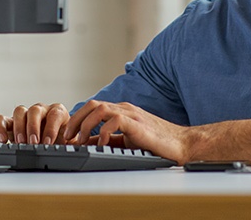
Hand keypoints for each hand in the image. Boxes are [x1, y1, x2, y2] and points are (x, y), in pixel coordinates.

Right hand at [0, 103, 70, 144]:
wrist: (52, 143)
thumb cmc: (62, 142)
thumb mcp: (71, 144)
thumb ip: (72, 145)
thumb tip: (77, 149)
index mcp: (58, 112)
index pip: (54, 115)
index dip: (51, 128)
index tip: (48, 143)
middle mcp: (42, 110)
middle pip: (35, 111)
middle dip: (33, 128)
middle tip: (33, 143)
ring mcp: (26, 115)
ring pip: (19, 111)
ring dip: (19, 127)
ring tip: (20, 143)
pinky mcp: (12, 122)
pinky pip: (2, 119)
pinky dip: (0, 128)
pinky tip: (2, 140)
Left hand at [63, 100, 191, 164]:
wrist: (183, 144)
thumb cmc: (158, 143)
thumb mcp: (128, 142)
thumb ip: (111, 140)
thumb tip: (89, 145)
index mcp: (121, 112)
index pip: (93, 108)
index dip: (77, 119)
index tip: (68, 135)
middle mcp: (125, 109)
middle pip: (92, 104)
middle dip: (76, 119)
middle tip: (67, 137)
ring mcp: (132, 114)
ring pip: (100, 109)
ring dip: (86, 124)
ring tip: (80, 140)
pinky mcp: (139, 124)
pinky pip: (115, 120)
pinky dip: (104, 131)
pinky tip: (101, 144)